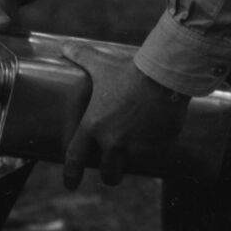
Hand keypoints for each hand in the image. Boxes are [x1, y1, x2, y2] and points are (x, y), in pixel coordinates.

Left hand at [61, 55, 189, 188]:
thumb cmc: (128, 70)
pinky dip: (156, 141)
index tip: (71, 184)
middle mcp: (114, 141)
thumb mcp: (101, 65)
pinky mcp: (160, 144)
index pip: (75, 158)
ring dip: (133, 158)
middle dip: (110, 176)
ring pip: (133, 163)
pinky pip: (157, 148)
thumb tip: (64, 46)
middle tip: (112, 171)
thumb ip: (82, 57)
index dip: (71, 174)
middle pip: (109, 173)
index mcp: (94, 126)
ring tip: (137, 145)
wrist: (165, 74)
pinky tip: (158, 127)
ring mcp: (138, 146)